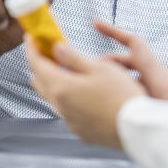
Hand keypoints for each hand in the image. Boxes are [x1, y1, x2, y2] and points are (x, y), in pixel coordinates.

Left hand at [26, 38, 144, 147]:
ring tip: (66, 69)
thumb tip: (57, 48)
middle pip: (39, 81)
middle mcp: (61, 106)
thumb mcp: (99, 68)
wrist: (136, 127)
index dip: (31, 48)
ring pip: (52, 97)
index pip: (36, 64)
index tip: (31, 38)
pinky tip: (81, 91)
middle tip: (48, 51)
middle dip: (40, 64)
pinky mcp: (80, 130)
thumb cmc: (122, 96)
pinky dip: (66, 97)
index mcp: (62, 87)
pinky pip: (66, 110)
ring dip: (53, 81)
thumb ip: (73, 58)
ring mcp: (69, 120)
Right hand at [93, 20, 167, 104]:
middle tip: (85, 70)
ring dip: (109, 79)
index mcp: (156, 71)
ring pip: (125, 79)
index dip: (114, 32)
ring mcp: (152, 93)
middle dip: (105, 64)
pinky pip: (129, 94)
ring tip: (91, 86)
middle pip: (125, 62)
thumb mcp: (162, 87)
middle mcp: (155, 79)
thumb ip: (146, 64)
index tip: (96, 24)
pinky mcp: (151, 107)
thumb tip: (130, 43)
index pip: (133, 43)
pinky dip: (117, 94)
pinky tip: (106, 105)